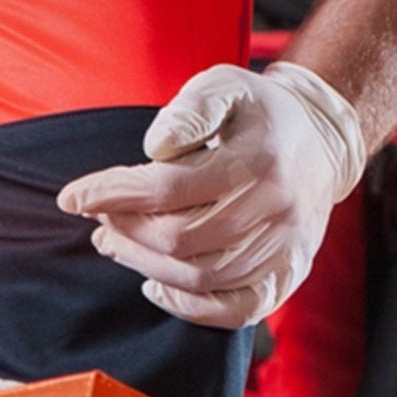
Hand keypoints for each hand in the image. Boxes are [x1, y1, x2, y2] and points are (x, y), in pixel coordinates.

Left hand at [57, 62, 365, 328]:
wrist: (323, 142)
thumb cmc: (259, 113)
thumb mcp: (225, 86)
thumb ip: (190, 111)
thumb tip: (155, 148)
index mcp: (258, 159)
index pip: (169, 188)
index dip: (114, 195)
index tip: (73, 197)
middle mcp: (277, 208)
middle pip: (180, 238)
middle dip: (126, 231)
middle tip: (99, 219)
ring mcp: (286, 248)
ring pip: (200, 277)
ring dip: (144, 264)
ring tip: (115, 244)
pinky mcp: (288, 274)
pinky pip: (236, 310)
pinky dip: (189, 308)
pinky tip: (154, 286)